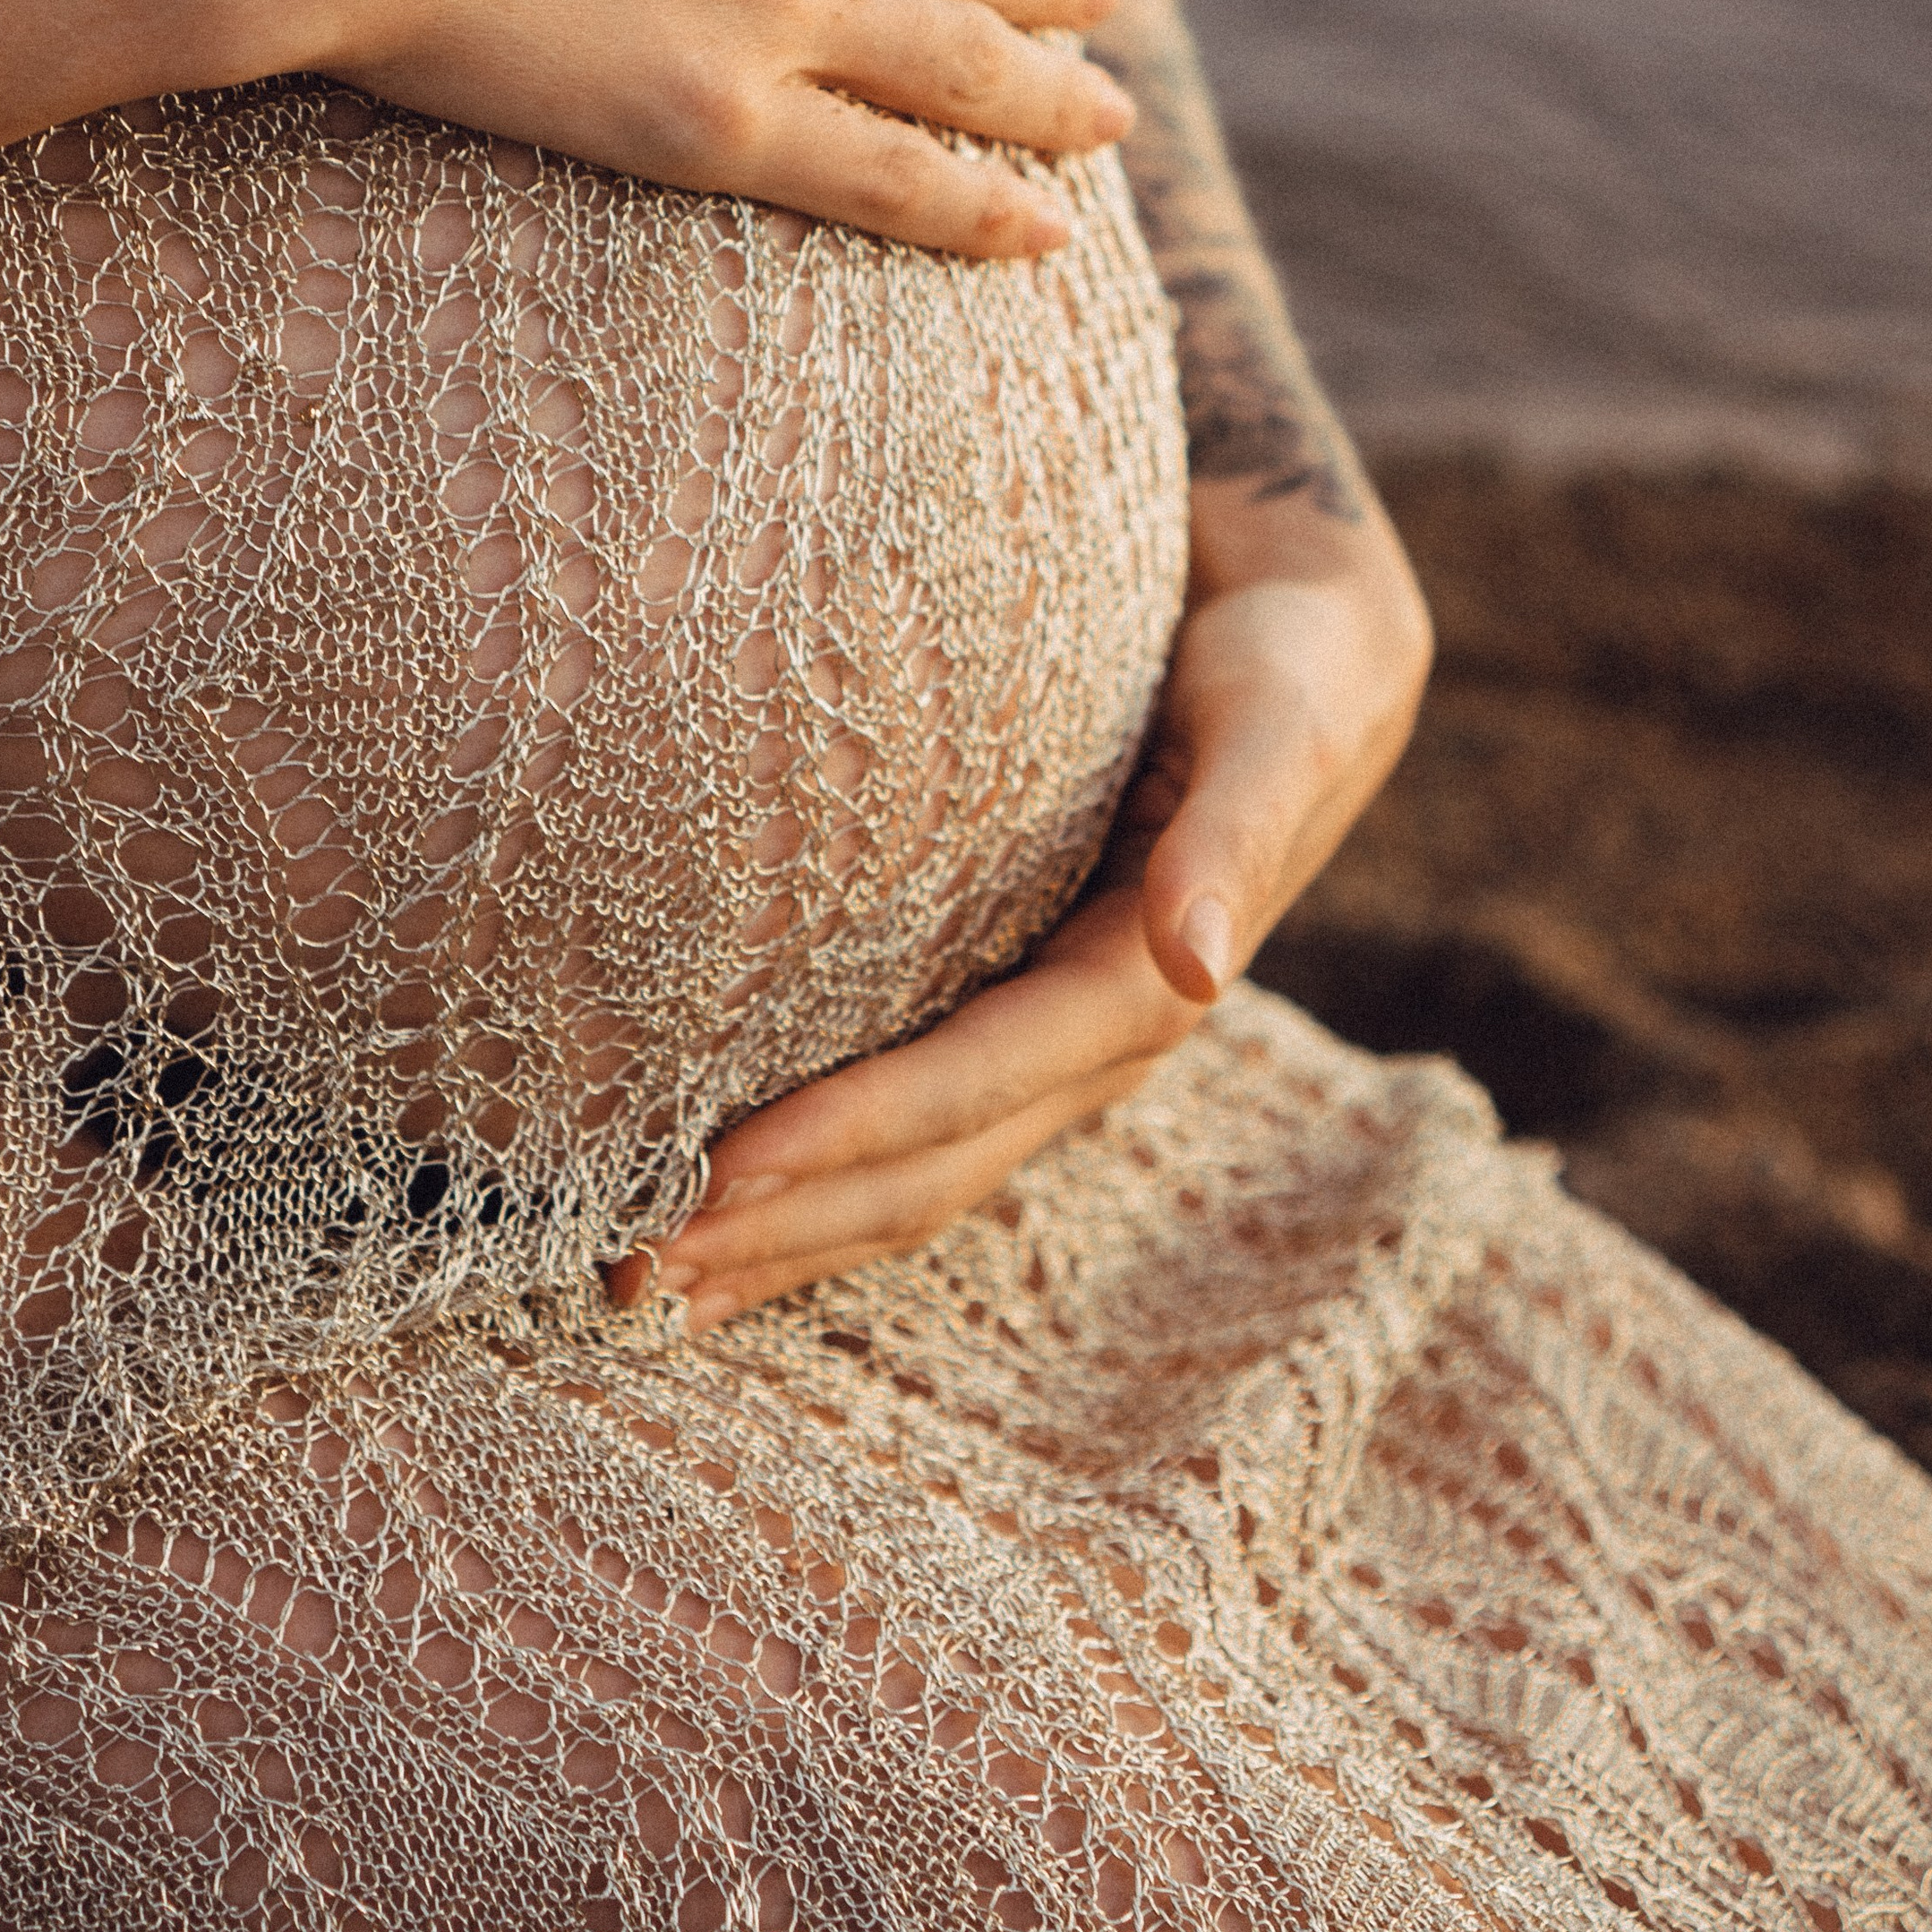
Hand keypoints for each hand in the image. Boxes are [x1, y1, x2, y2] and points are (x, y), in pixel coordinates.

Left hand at [615, 487, 1430, 1329]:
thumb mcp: (1274, 726)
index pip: (971, 1084)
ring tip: (633, 1285)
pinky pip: (908, 1124)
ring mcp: (1050, 1046)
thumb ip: (1234, 836)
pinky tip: (718, 1218)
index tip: (717, 1169)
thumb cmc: (1278, 668)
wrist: (1310, 645)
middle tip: (621, 1272)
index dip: (849, 1133)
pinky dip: (812, 1184)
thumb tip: (1199, 963)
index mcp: (1142, 987)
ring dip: (782, 1239)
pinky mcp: (1013, 1012)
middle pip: (925, 1168)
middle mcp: (1090, 1043)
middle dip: (785, 1228)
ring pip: (908, 1174)